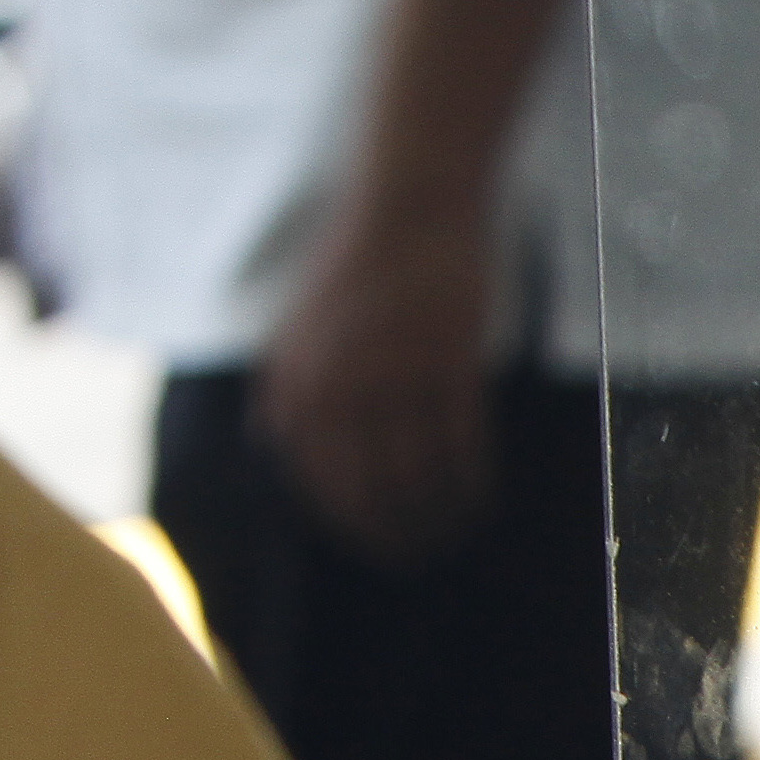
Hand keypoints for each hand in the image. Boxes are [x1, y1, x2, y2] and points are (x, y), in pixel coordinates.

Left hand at [253, 202, 498, 564]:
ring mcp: (393, 377)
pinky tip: (479, 494)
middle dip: (397, 534)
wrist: (409, 204)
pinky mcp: (447, 366)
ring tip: (455, 528)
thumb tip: (280, 443)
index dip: (355, 527)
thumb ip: (290, 383)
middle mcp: (336, 388)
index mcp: (293, 382)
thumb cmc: (359, 264)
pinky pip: (461, 448)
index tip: (379, 546)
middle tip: (421, 555)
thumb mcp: (300, 324)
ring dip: (439, 515)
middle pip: (370, 492)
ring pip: (419, 478)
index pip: (322, 485)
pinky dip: (471, 481)